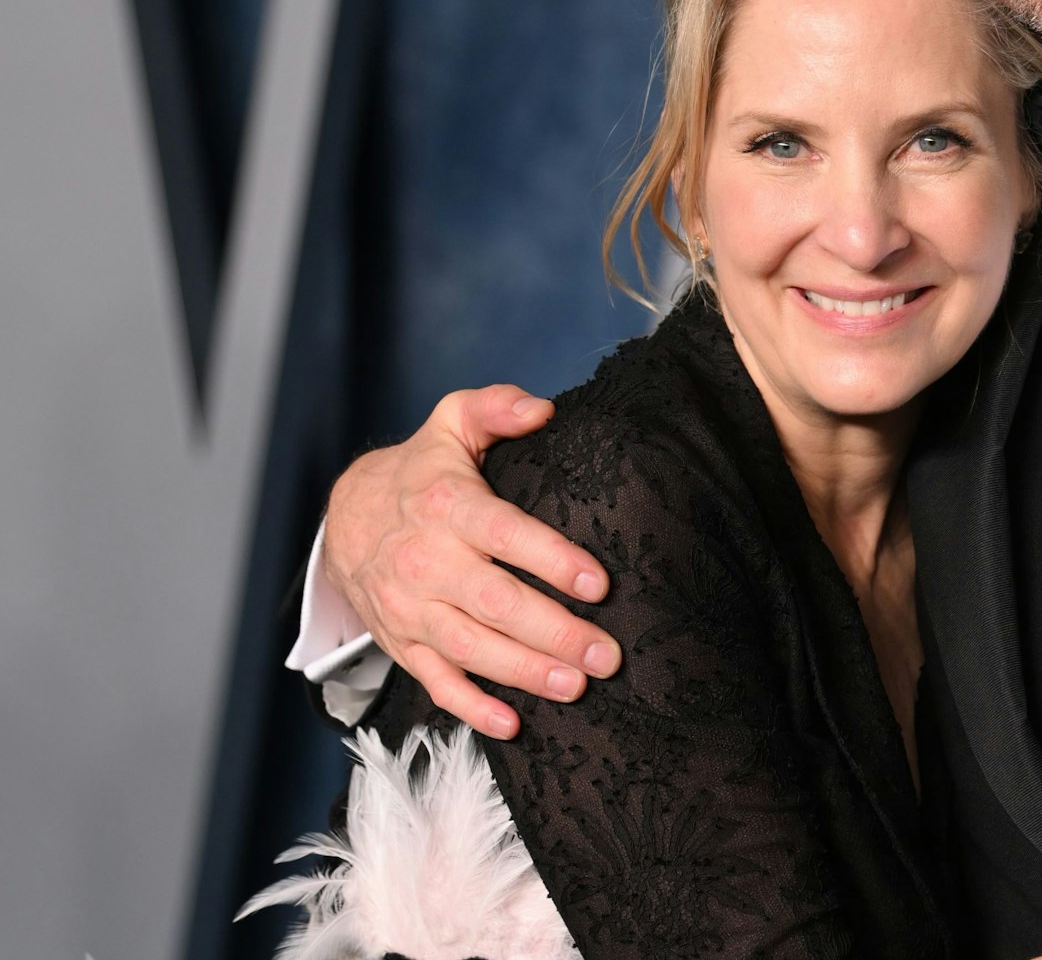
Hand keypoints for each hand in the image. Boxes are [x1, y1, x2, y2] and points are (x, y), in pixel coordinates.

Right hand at [324, 385, 621, 737]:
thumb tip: (544, 409)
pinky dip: (471, 708)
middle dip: (556, 632)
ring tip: (578, 686)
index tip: (600, 583)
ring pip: (472, 649)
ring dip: (526, 673)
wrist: (345, 516)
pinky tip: (512, 724)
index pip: (506, 535)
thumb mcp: (452, 422)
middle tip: (607, 654)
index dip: (553, 560)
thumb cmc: (422, 469)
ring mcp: (411, 608)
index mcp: (447, 506)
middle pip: (496, 604)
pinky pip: (436, 682)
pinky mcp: (402, 642)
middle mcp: (427, 561)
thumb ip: (497, 407)